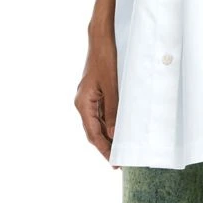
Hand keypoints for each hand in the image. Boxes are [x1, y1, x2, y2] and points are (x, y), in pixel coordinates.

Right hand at [75, 36, 118, 163]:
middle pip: (93, 132)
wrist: (101, 39)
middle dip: (105, 147)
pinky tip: (118, 131)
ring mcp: (87, 99)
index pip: (93, 133)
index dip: (103, 149)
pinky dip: (108, 125)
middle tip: (118, 162)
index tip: (114, 162)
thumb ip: (112, 111)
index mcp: (83, 103)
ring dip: (107, 137)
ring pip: (96, 124)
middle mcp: (82, 103)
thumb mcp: (112, 87)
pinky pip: (100, 115)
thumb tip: (112, 135)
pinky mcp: (94, 94)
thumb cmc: (105, 60)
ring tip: (120, 151)